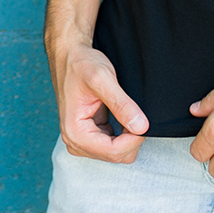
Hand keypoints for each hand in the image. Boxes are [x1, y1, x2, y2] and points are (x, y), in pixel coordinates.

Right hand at [50, 39, 149, 161]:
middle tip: (136, 113)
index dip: (134, 139)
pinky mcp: (89, 136)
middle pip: (116, 156)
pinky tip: (121, 115)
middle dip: (132, 139)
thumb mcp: (103, 79)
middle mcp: (75, 141)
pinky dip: (123, 134)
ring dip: (128, 136)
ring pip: (117, 153)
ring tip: (127, 111)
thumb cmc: (81, 64)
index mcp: (74, 132)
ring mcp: (81, 141)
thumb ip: (122, 104)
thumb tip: (141, 127)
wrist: (69, 56)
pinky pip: (113, 145)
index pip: (113, 151)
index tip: (144, 121)